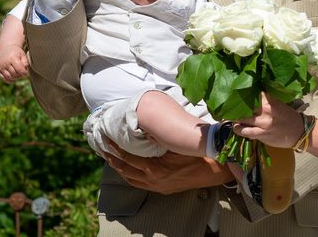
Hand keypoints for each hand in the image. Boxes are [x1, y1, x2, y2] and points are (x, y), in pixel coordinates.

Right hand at [0, 46, 29, 82]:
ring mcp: (0, 66)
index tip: (26, 73)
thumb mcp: (22, 55)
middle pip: (14, 74)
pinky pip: (3, 78)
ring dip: (15, 78)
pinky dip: (9, 80)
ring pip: (9, 77)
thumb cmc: (16, 52)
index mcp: (12, 58)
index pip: (20, 70)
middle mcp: (5, 63)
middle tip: (22, 73)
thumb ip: (25, 62)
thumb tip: (25, 71)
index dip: (24, 73)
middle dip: (20, 75)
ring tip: (18, 74)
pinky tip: (13, 77)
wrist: (5, 48)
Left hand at [102, 139, 233, 193]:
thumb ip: (158, 138)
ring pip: (131, 179)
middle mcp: (152, 179)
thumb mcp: (175, 143)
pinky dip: (131, 176)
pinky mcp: (163, 189)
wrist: (213, 171)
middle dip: (113, 159)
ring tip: (112, 160)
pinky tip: (130, 171)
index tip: (106, 140)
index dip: (115, 148)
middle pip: (125, 170)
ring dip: (120, 169)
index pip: (127, 157)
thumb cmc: (197, 155)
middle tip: (103, 149)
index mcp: (154, 168)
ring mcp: (157, 186)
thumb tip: (143, 127)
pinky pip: (140, 184)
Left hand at [234, 94, 304, 148]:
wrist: (300, 132)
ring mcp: (263, 123)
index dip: (242, 94)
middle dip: (235, 107)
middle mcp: (265, 111)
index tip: (233, 94)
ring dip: (235, 120)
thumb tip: (251, 95)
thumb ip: (266, 100)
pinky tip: (236, 128)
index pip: (252, 94)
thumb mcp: (279, 103)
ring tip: (231, 118)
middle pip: (244, 107)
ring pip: (243, 120)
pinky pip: (247, 132)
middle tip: (228, 106)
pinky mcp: (262, 135)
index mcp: (270, 100)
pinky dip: (240, 130)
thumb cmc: (289, 116)